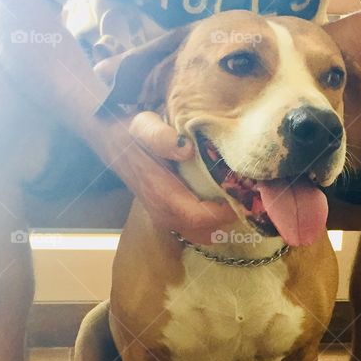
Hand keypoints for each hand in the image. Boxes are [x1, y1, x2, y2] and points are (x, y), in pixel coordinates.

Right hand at [97, 112, 235, 243]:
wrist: (112, 141)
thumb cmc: (130, 132)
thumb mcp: (142, 125)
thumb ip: (159, 136)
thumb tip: (186, 148)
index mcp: (162, 195)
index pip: (201, 217)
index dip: (226, 211)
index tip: (245, 194)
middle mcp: (164, 214)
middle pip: (207, 232)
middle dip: (231, 218)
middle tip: (248, 197)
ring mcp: (166, 219)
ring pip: (203, 235)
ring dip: (224, 222)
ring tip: (239, 199)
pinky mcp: (168, 218)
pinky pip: (197, 230)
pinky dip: (214, 223)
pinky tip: (223, 201)